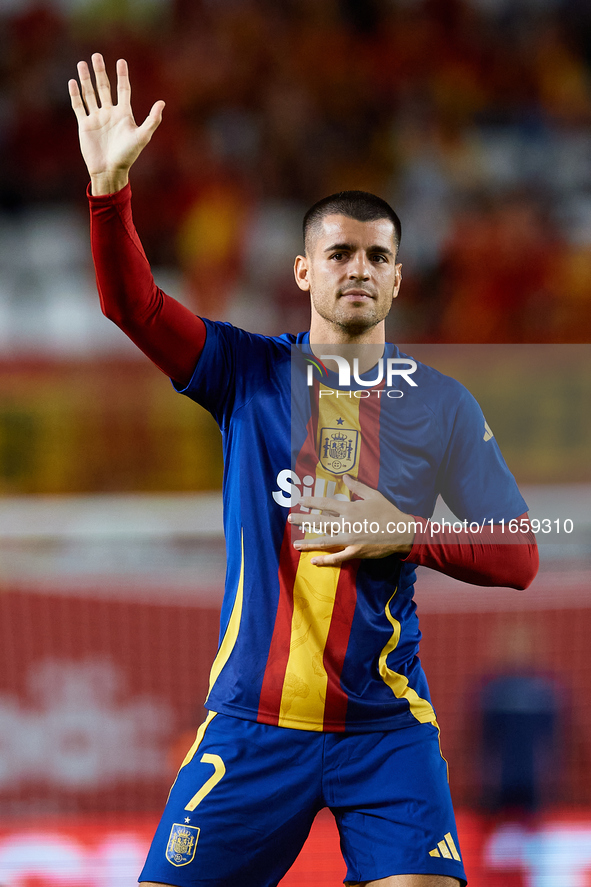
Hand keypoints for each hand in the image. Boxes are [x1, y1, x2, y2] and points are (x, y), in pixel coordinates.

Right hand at [69, 53, 164, 194]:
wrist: (110, 171)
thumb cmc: (128, 156)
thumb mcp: (142, 137)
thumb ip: (152, 120)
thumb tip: (162, 102)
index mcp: (124, 114)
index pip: (123, 90)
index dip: (122, 76)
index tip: (121, 61)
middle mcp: (110, 113)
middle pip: (104, 87)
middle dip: (100, 72)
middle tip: (96, 56)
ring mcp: (97, 118)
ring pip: (90, 94)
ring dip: (86, 79)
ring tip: (82, 64)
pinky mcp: (85, 125)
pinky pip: (79, 106)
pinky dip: (76, 95)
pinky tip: (73, 82)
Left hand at [287, 475, 415, 566]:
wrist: (402, 532)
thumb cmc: (388, 512)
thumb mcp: (373, 495)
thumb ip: (357, 486)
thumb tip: (346, 476)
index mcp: (350, 508)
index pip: (325, 504)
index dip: (311, 502)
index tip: (300, 501)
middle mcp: (347, 523)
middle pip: (320, 522)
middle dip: (303, 520)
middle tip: (290, 520)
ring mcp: (350, 539)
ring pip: (324, 540)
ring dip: (308, 542)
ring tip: (295, 544)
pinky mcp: (355, 552)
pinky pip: (337, 557)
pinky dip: (325, 560)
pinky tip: (313, 561)